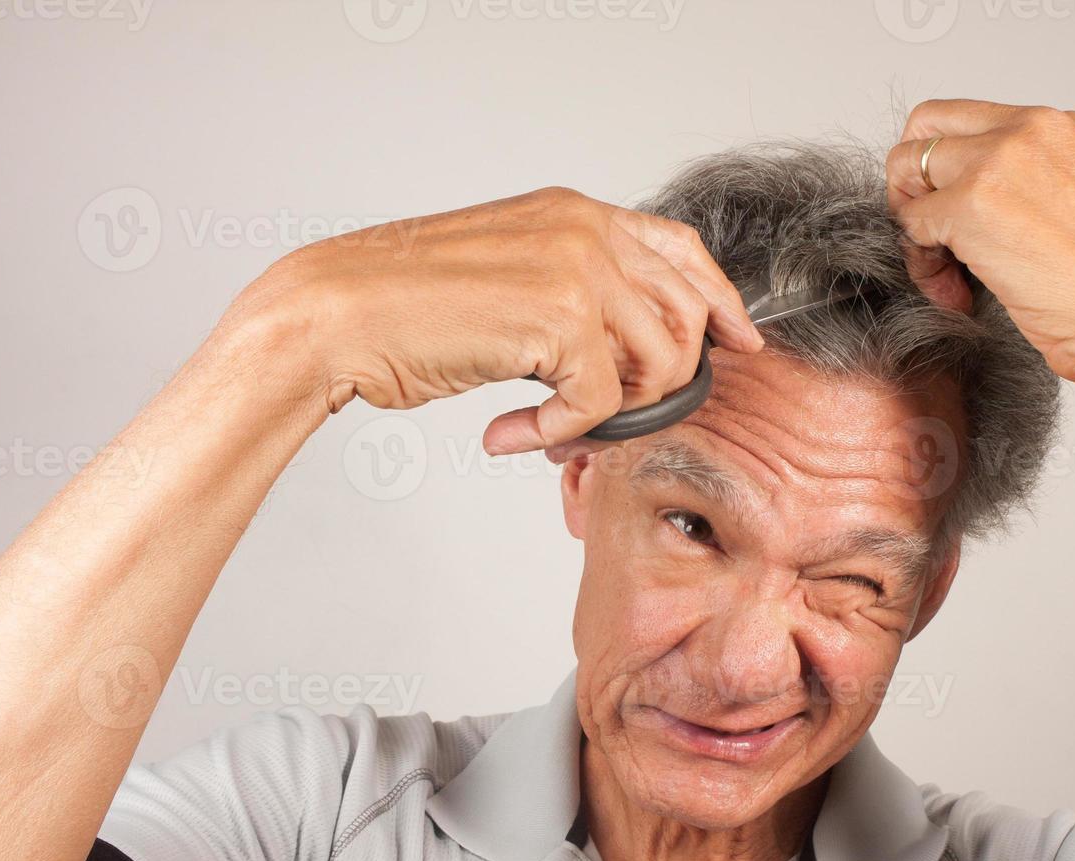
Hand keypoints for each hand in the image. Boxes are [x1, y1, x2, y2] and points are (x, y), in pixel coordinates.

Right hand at [223, 187, 760, 453]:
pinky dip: (562, 432)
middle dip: (663, 381)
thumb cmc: (407, 306)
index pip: (681, 248)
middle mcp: (585, 230)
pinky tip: (515, 431)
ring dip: (614, 412)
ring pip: (660, 361)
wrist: (335, 313)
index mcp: (575, 213)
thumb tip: (624, 351)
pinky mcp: (560, 318)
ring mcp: (577, 268)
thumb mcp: (510, 276)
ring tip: (556, 429)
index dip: (719, 298)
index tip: (739, 340)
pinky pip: (602, 401)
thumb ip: (571, 294)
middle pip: (685, 314)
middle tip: (607, 417)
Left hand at [886, 98, 1074, 389]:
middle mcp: (1029, 130)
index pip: (968, 120)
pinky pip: (911, 224)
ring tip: (948, 277)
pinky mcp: (971, 204)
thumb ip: (1028, 187)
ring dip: (915, 227)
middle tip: (931, 238)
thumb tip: (974, 204)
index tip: (955, 216)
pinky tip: (957, 293)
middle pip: (925, 128)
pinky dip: (922, 264)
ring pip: (906, 169)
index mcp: (1060, 128)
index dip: (945, 169)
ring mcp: (998, 162)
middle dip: (913, 184)